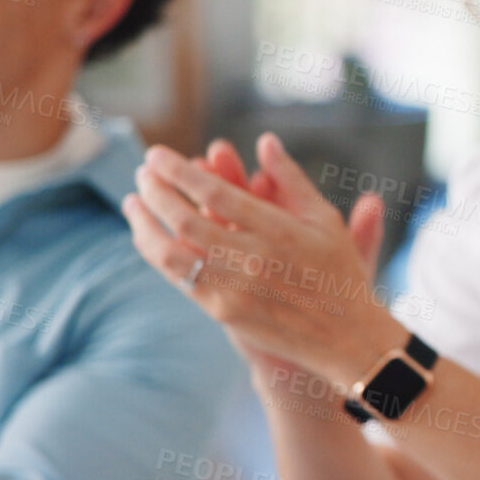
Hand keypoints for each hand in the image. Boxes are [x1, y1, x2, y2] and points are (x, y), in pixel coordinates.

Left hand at [121, 132, 399, 382]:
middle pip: (186, 220)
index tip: (158, 156)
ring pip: (173, 253)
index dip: (180, 172)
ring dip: (145, 224)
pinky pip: (179, 279)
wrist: (346, 337)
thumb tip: (265, 141)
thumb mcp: (325, 220)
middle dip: (157, 191)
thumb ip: (291, 179)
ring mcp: (236, 289)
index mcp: (280, 230)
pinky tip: (148, 237)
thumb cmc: (340, 272)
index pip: (216, 193)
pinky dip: (157, 255)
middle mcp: (254, 259)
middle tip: (142, 172)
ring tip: (133, 202)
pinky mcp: (224, 312)